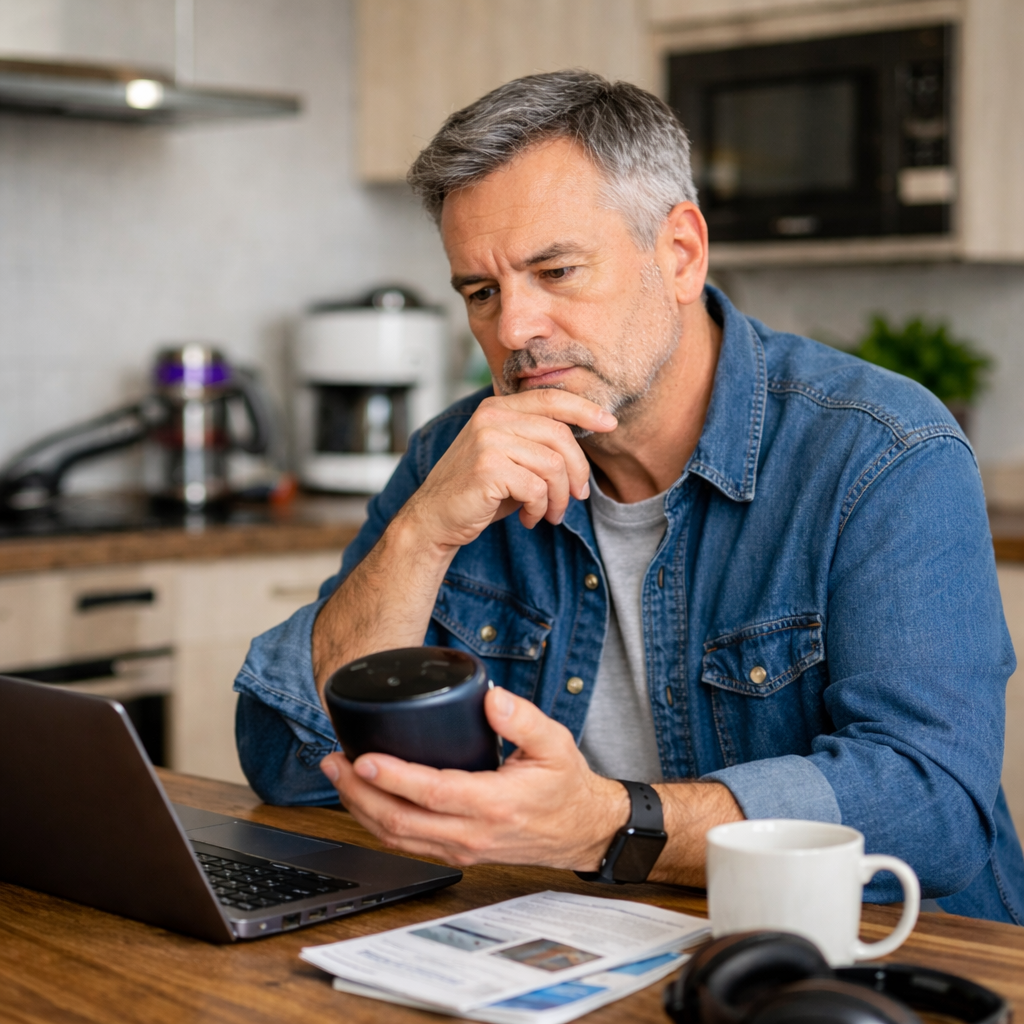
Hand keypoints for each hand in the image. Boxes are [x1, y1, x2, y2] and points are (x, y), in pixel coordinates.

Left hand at [319, 687, 628, 868]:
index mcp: (494, 804)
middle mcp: (472, 833)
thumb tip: (493, 697)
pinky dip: (377, 823)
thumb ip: (524, 719)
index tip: (363, 757)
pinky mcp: (456, 852)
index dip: (393, 777)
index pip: (431, 794)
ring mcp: (461, 848)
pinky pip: (406, 844)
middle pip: (400, 822)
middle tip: (334, 763)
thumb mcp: (556, 743)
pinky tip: (364, 799)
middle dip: (358, 793)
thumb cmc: (566, 786)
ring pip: (396, 839)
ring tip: (338, 776)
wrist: (581, 830)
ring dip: (360, 809)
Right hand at [399, 390, 616, 551]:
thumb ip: (538, 442)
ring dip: (558, 497)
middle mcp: (491, 417)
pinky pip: (537, 488)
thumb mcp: (510, 457)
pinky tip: (529, 518)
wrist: (434, 519)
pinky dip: (539, 508)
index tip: (610, 423)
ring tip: (549, 513)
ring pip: (552, 465)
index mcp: (496, 408)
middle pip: (559, 435)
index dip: (585, 409)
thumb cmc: (477, 491)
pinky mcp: (487, 468)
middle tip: (577, 497)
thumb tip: (587, 435)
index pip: (550, 399)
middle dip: (577, 471)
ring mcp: (488, 441)